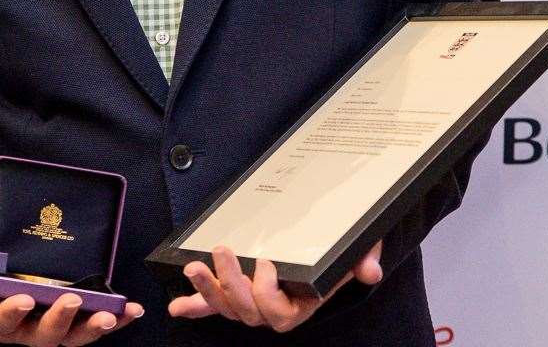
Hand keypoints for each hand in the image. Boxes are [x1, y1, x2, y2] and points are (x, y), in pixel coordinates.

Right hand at [0, 270, 143, 345]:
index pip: (1, 322)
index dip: (11, 312)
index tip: (22, 298)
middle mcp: (21, 330)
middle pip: (41, 336)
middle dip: (59, 320)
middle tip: (74, 301)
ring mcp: (45, 328)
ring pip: (70, 337)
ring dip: (93, 326)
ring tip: (112, 314)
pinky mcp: (68, 322)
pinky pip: (90, 325)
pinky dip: (114, 319)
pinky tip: (133, 310)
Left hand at [167, 241, 382, 333]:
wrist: (325, 233)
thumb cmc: (338, 243)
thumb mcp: (356, 245)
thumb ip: (362, 257)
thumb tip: (369, 270)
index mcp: (301, 303)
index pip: (279, 315)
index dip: (267, 294)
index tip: (266, 264)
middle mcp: (274, 308)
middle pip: (246, 311)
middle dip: (230, 284)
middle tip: (223, 252)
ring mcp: (252, 301)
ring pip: (226, 308)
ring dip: (207, 289)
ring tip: (193, 267)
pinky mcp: (235, 289)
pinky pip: (213, 306)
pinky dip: (195, 306)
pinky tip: (177, 306)